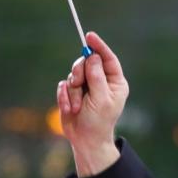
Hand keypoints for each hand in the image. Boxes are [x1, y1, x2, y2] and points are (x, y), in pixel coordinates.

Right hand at [56, 32, 128, 176]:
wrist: (85, 140)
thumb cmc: (98, 122)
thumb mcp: (100, 99)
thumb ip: (96, 77)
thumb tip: (93, 56)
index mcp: (114, 82)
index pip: (107, 58)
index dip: (99, 46)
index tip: (89, 36)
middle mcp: (100, 81)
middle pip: (86, 62)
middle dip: (80, 73)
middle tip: (79, 84)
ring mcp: (86, 86)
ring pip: (73, 74)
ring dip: (72, 91)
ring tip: (77, 107)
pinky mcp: (71, 93)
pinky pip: (63, 85)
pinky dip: (64, 97)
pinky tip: (70, 109)